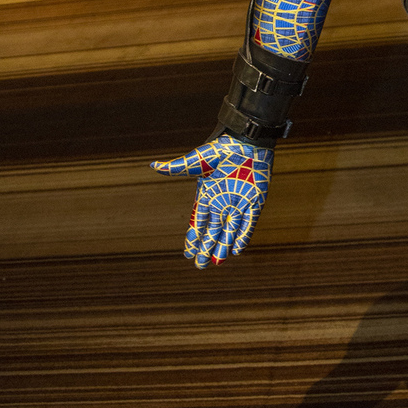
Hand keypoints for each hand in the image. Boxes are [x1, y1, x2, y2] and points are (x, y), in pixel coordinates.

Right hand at [151, 134, 272, 267]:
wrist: (245, 142)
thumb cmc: (220, 149)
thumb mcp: (196, 161)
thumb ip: (177, 168)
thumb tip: (153, 166)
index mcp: (207, 196)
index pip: (197, 223)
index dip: (192, 238)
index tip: (187, 253)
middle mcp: (221, 203)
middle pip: (211, 232)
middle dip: (205, 248)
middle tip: (199, 265)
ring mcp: (238, 203)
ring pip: (229, 232)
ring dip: (223, 247)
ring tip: (216, 263)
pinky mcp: (254, 202)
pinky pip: (248, 224)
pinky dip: (242, 236)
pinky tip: (236, 250)